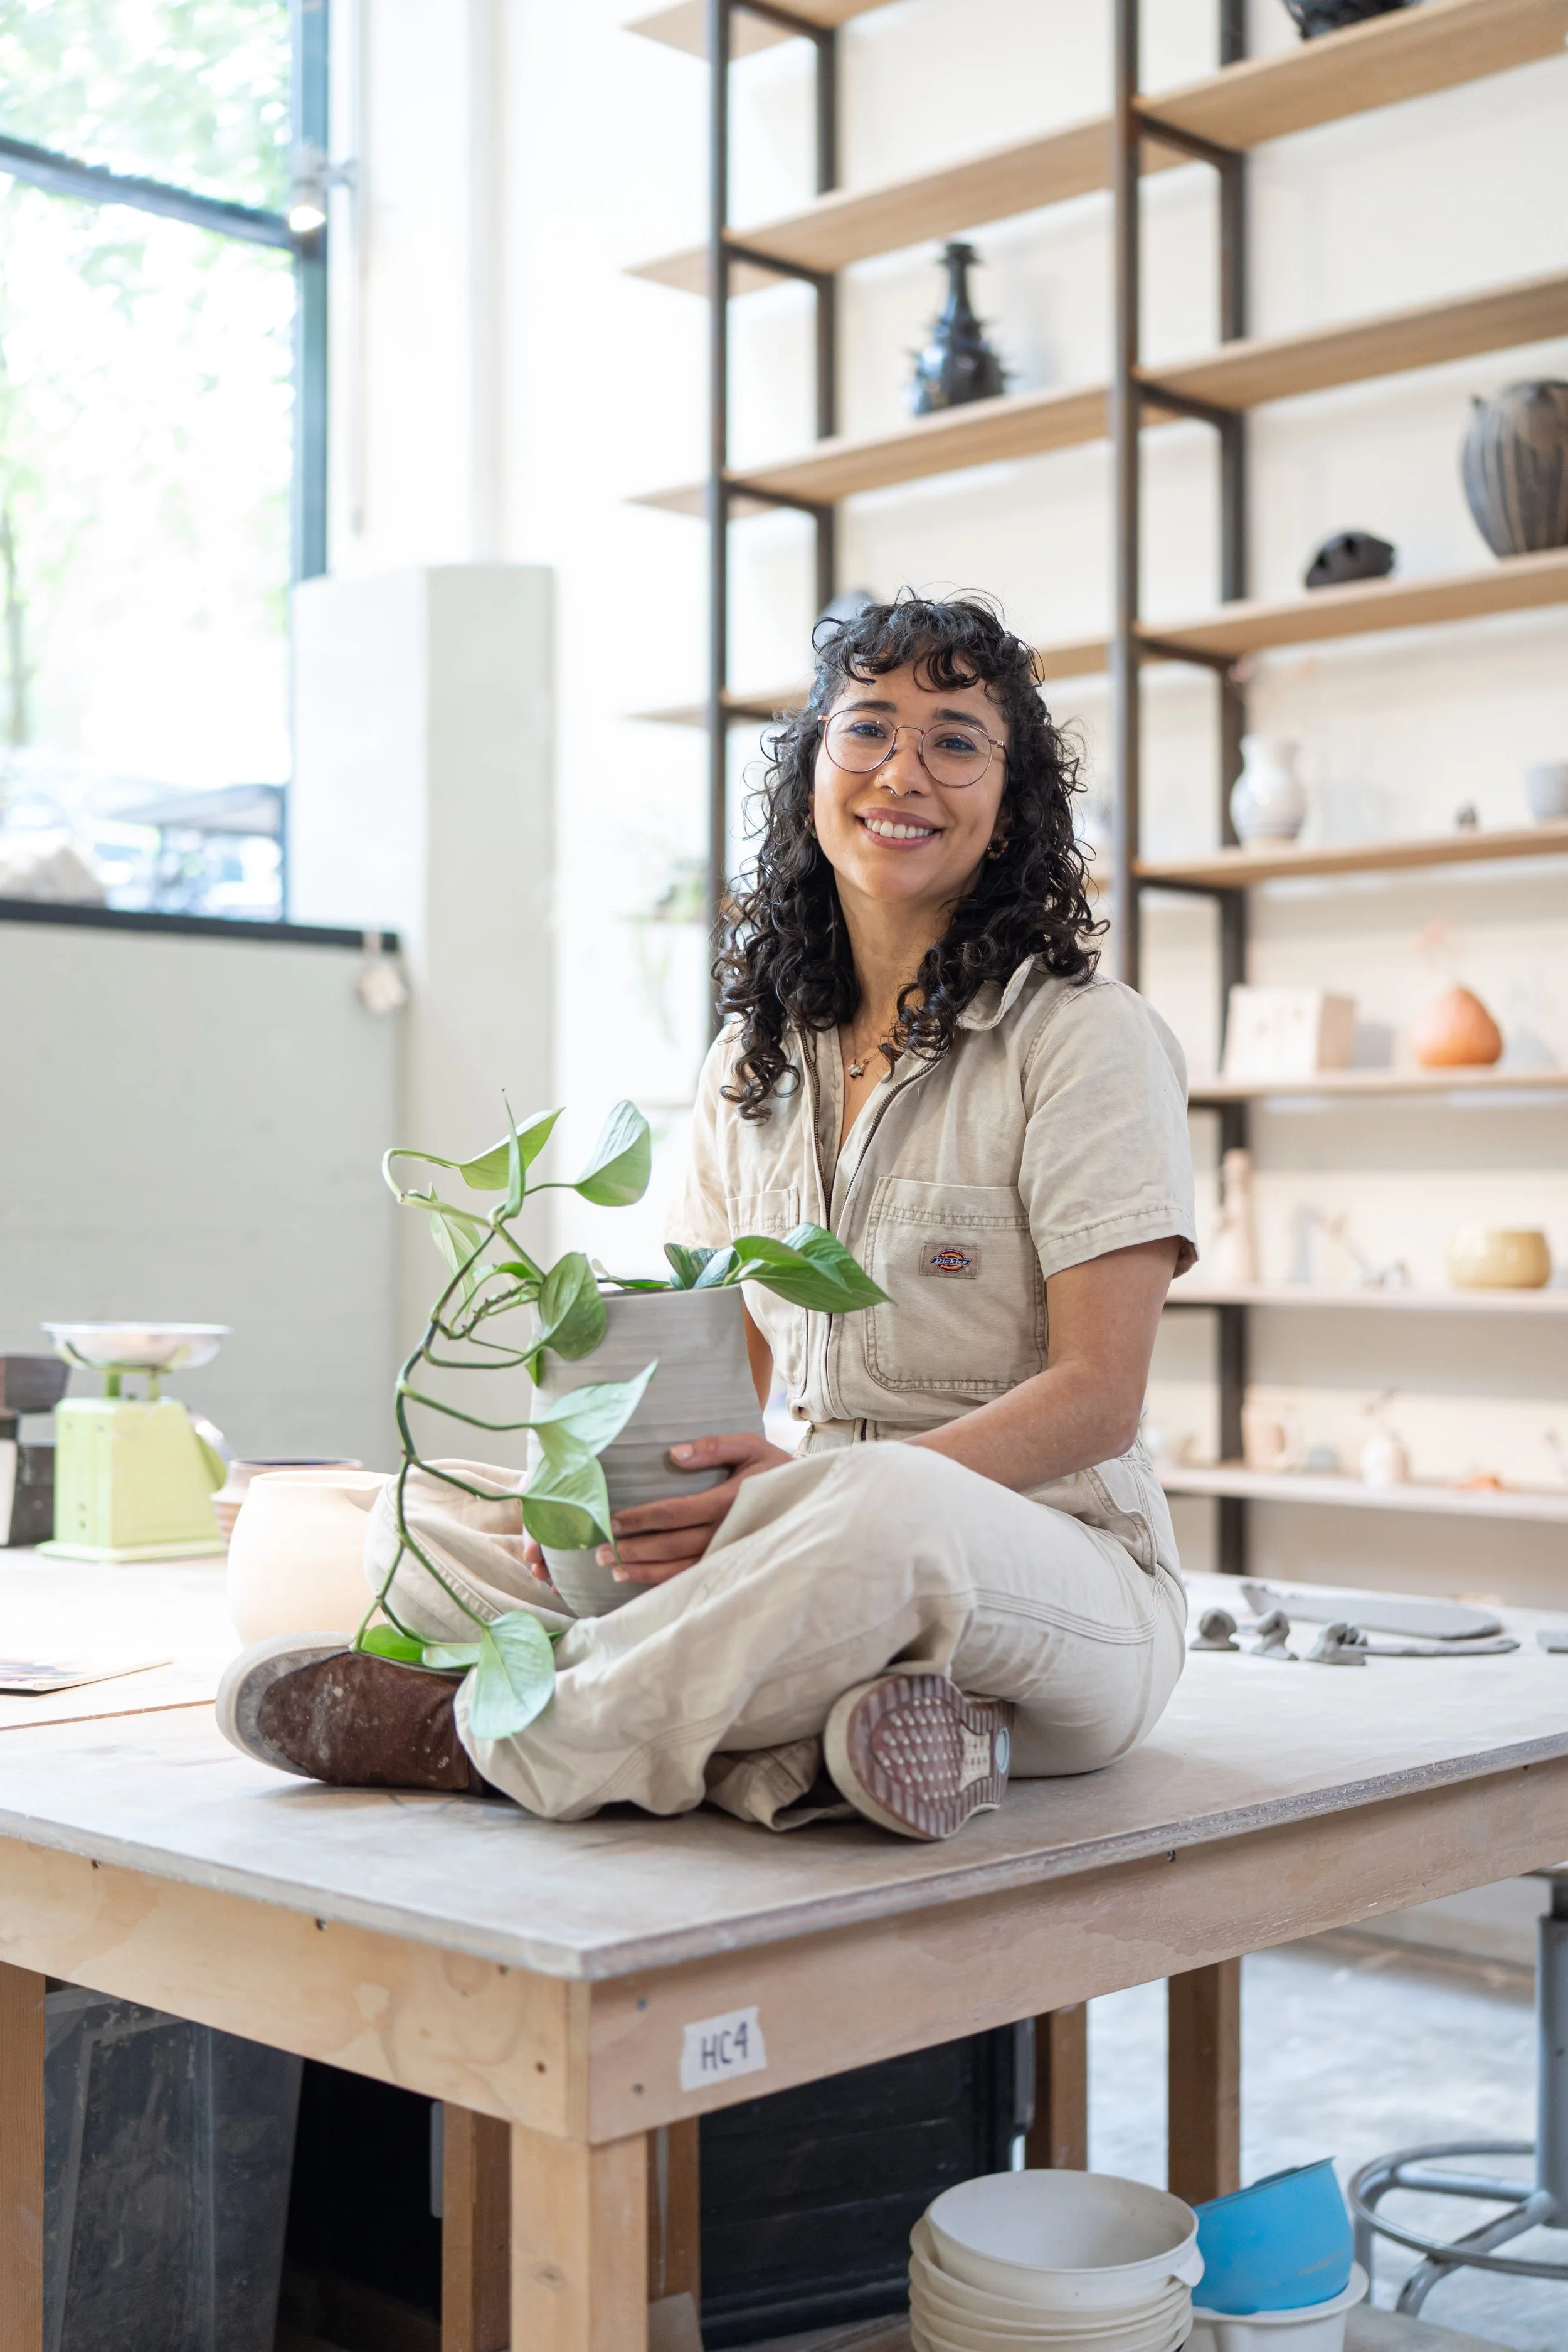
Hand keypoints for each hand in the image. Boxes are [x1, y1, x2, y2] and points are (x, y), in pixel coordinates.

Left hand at [522, 1430, 793, 1588]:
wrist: (814, 1503)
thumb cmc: (777, 1470)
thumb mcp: (753, 1446)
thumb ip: (716, 1446)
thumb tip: (676, 1453)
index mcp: (730, 1500)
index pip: (675, 1512)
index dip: (641, 1518)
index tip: (612, 1520)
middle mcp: (728, 1532)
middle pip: (671, 1544)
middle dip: (633, 1547)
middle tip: (600, 1549)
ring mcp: (731, 1555)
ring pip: (680, 1569)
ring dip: (644, 1570)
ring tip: (613, 1568)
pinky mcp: (733, 1568)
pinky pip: (695, 1580)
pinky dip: (666, 1584)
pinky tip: (643, 1582)